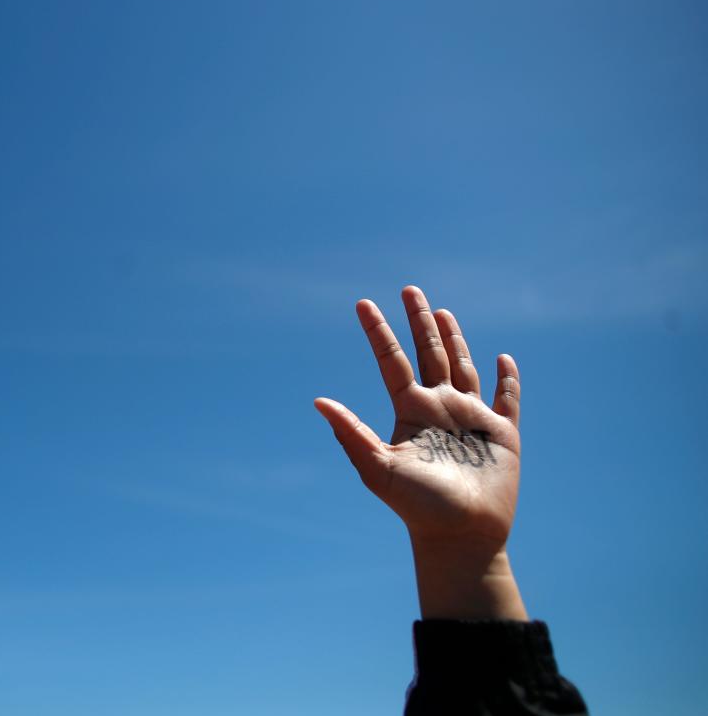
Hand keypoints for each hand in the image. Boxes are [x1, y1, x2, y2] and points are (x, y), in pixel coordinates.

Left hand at [314, 286, 526, 619]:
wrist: (461, 537)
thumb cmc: (417, 507)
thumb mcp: (379, 468)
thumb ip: (351, 433)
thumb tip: (319, 401)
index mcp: (410, 411)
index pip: (391, 361)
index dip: (378, 332)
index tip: (362, 304)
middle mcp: (438, 408)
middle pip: (428, 353)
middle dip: (419, 322)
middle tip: (409, 289)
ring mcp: (470, 418)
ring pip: (462, 367)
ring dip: (454, 339)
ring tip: (442, 312)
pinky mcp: (503, 433)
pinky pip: (507, 399)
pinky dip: (507, 379)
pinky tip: (502, 358)